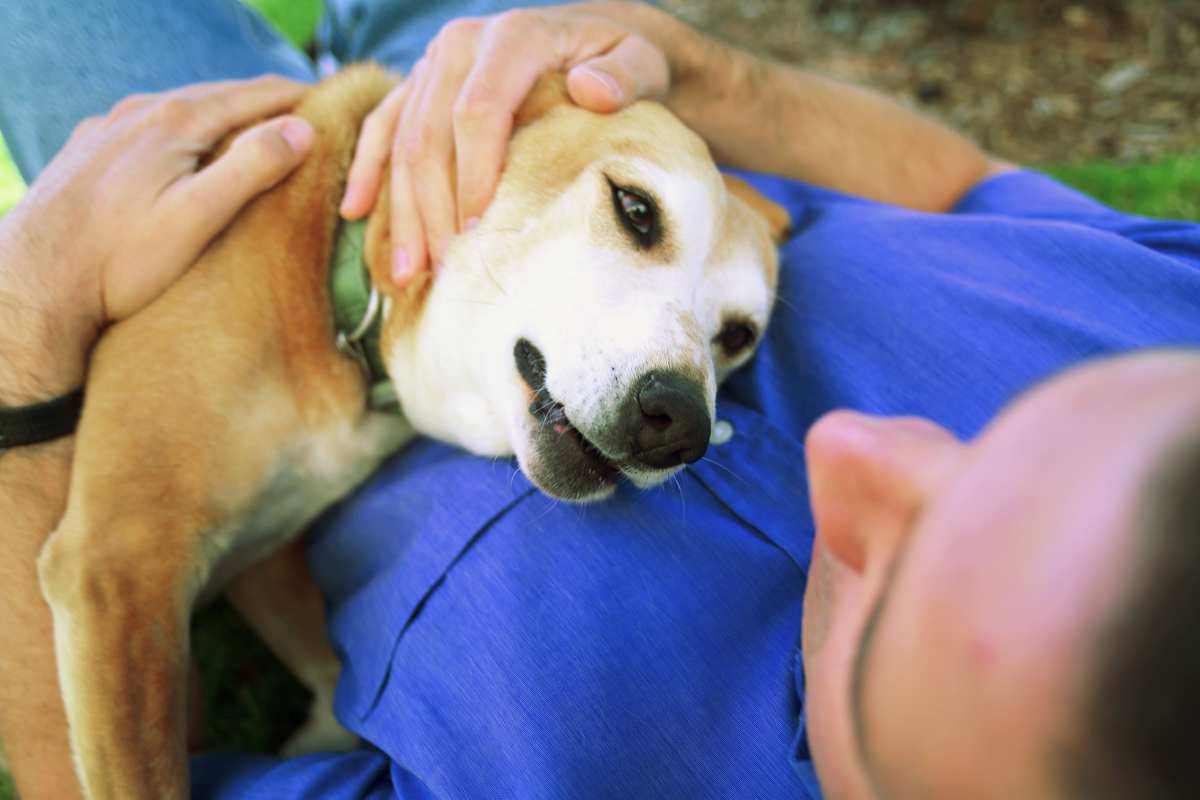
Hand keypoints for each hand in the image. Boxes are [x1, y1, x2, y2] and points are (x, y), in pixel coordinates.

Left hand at [0, 76, 312, 356]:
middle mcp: (140, 112)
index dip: (302, 99)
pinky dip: (189, 133)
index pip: (256, 94)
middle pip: (221, 96)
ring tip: (262, 138)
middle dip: (269, 107)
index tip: (339, 109)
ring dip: (228, 119)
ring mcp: (112, 128)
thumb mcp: (198, 218)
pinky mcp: (92, 150)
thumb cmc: (120, 261)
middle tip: (311, 124)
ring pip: (185, 110)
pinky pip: (154, 127)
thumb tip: (302, 128)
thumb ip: (251, 167)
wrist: (35, 284)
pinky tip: (194, 155)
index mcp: (175, 121)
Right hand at [338, 3, 672, 283]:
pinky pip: (383, 127)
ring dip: (401, 210)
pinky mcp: (421, 85)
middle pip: (430, 134)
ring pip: (402, 140)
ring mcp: (435, 65)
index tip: (481, 233)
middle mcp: (461, 46)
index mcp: (511, 38)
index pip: (479, 112)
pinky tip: (357, 215)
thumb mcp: (642, 59)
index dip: (474, 176)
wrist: (597, 37)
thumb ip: (624, 74)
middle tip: (445, 274)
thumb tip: (591, 90)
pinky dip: (370, 172)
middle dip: (433, 209)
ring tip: (408, 273)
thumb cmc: (624, 57)